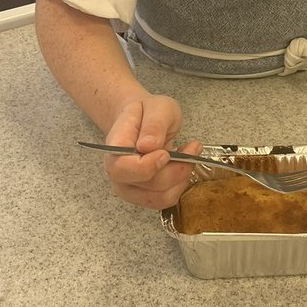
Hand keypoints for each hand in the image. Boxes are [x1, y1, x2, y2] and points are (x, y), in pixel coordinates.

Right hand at [101, 95, 202, 209]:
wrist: (140, 121)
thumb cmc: (146, 112)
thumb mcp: (157, 107)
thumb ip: (154, 124)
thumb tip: (148, 146)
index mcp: (114, 147)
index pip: (122, 168)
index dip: (147, 166)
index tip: (167, 153)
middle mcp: (116, 172)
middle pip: (145, 185)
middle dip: (175, 170)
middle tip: (192, 148)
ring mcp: (128, 187)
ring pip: (159, 197)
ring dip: (181, 178)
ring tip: (188, 155)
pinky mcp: (143, 196)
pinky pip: (165, 200)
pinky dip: (180, 185)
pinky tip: (182, 166)